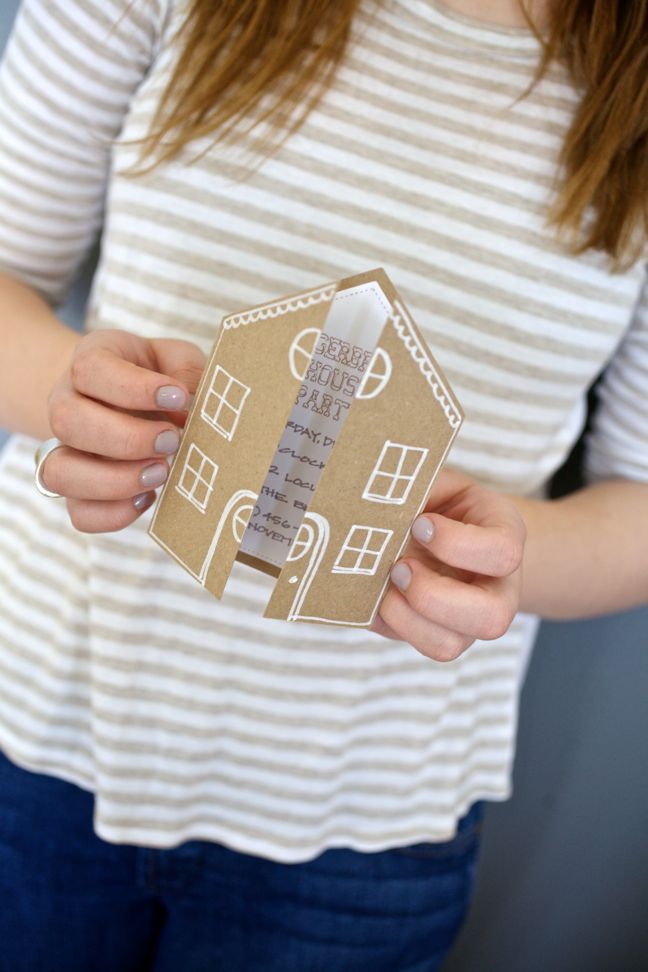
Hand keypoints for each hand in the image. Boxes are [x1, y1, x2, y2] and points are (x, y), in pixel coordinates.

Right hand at [43, 329, 205, 531]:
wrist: (129, 396)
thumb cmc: (158, 375)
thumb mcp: (177, 358)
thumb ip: (187, 371)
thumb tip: (189, 407)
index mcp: (90, 361)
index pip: (90, 369)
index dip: (134, 388)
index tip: (178, 397)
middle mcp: (65, 403)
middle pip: (67, 422)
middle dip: (126, 438)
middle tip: (172, 441)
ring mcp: (64, 449)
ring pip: (59, 473)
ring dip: (114, 480)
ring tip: (161, 472)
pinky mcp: (77, 489)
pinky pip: (79, 513)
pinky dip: (115, 514)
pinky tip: (149, 497)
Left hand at [373, 469, 525, 661]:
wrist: (455, 533)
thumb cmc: (445, 506)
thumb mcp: (440, 484)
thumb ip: (419, 487)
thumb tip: (377, 498)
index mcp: (505, 539)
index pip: (502, 552)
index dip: (455, 543)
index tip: (420, 523)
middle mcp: (498, 590)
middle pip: (492, 618)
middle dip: (432, 595)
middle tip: (399, 566)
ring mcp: (469, 621)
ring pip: (449, 646)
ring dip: (405, 618)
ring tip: (384, 586)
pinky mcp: (439, 636)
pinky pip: (414, 646)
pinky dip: (387, 625)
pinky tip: (373, 599)